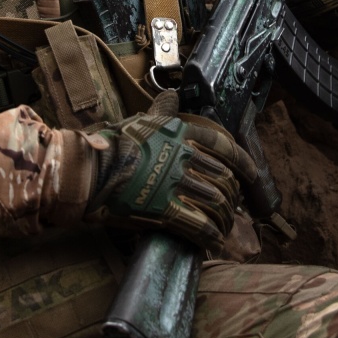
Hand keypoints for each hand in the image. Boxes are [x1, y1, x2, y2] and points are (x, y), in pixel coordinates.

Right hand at [87, 96, 256, 249]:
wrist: (86, 171)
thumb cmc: (110, 144)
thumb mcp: (140, 120)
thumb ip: (161, 112)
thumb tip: (172, 97)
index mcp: (181, 134)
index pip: (224, 147)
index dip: (243, 163)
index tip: (251, 175)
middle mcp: (183, 157)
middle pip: (223, 178)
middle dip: (233, 196)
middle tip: (233, 207)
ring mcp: (175, 184)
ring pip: (216, 203)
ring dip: (224, 218)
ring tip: (224, 227)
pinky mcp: (165, 211)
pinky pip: (199, 226)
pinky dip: (210, 235)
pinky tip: (213, 241)